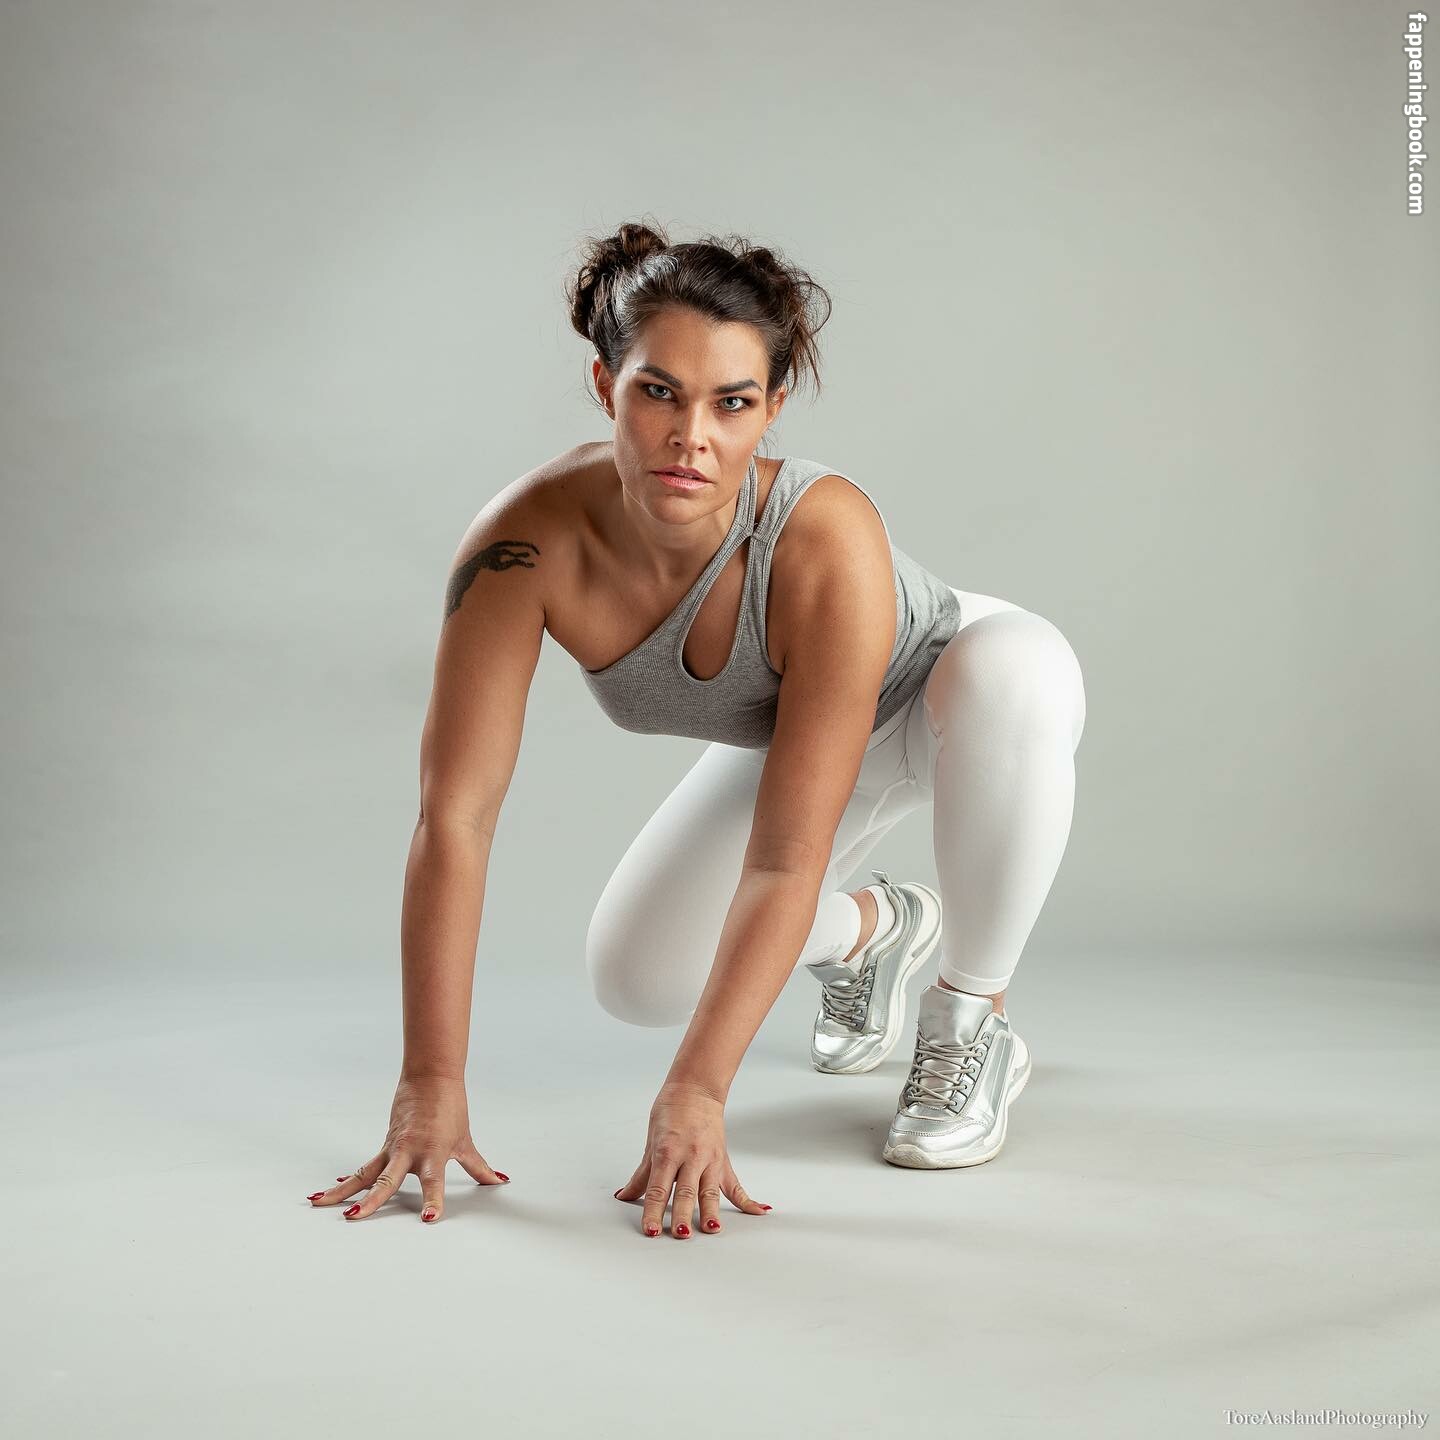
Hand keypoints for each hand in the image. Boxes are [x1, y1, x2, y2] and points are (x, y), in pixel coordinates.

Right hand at [306, 1073, 508, 1222]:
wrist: (431, 1077)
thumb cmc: (450, 1109)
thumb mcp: (465, 1141)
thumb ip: (479, 1167)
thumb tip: (499, 1181)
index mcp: (433, 1152)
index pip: (434, 1181)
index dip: (432, 1200)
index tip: (429, 1218)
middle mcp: (409, 1153)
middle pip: (387, 1181)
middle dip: (371, 1201)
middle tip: (355, 1217)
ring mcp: (393, 1150)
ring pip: (364, 1175)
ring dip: (342, 1191)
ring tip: (320, 1204)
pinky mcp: (384, 1147)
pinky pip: (362, 1168)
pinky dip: (347, 1181)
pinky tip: (328, 1193)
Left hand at [613, 1080, 771, 1237]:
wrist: (696, 1089)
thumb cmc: (671, 1111)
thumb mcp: (651, 1142)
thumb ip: (642, 1175)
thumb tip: (625, 1196)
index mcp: (668, 1151)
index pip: (658, 1189)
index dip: (653, 1211)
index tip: (650, 1230)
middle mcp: (691, 1157)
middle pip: (686, 1192)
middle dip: (683, 1214)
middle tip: (680, 1234)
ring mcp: (710, 1160)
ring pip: (710, 1192)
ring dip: (711, 1212)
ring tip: (711, 1231)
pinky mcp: (723, 1162)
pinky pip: (735, 1185)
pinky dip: (748, 1200)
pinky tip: (760, 1212)